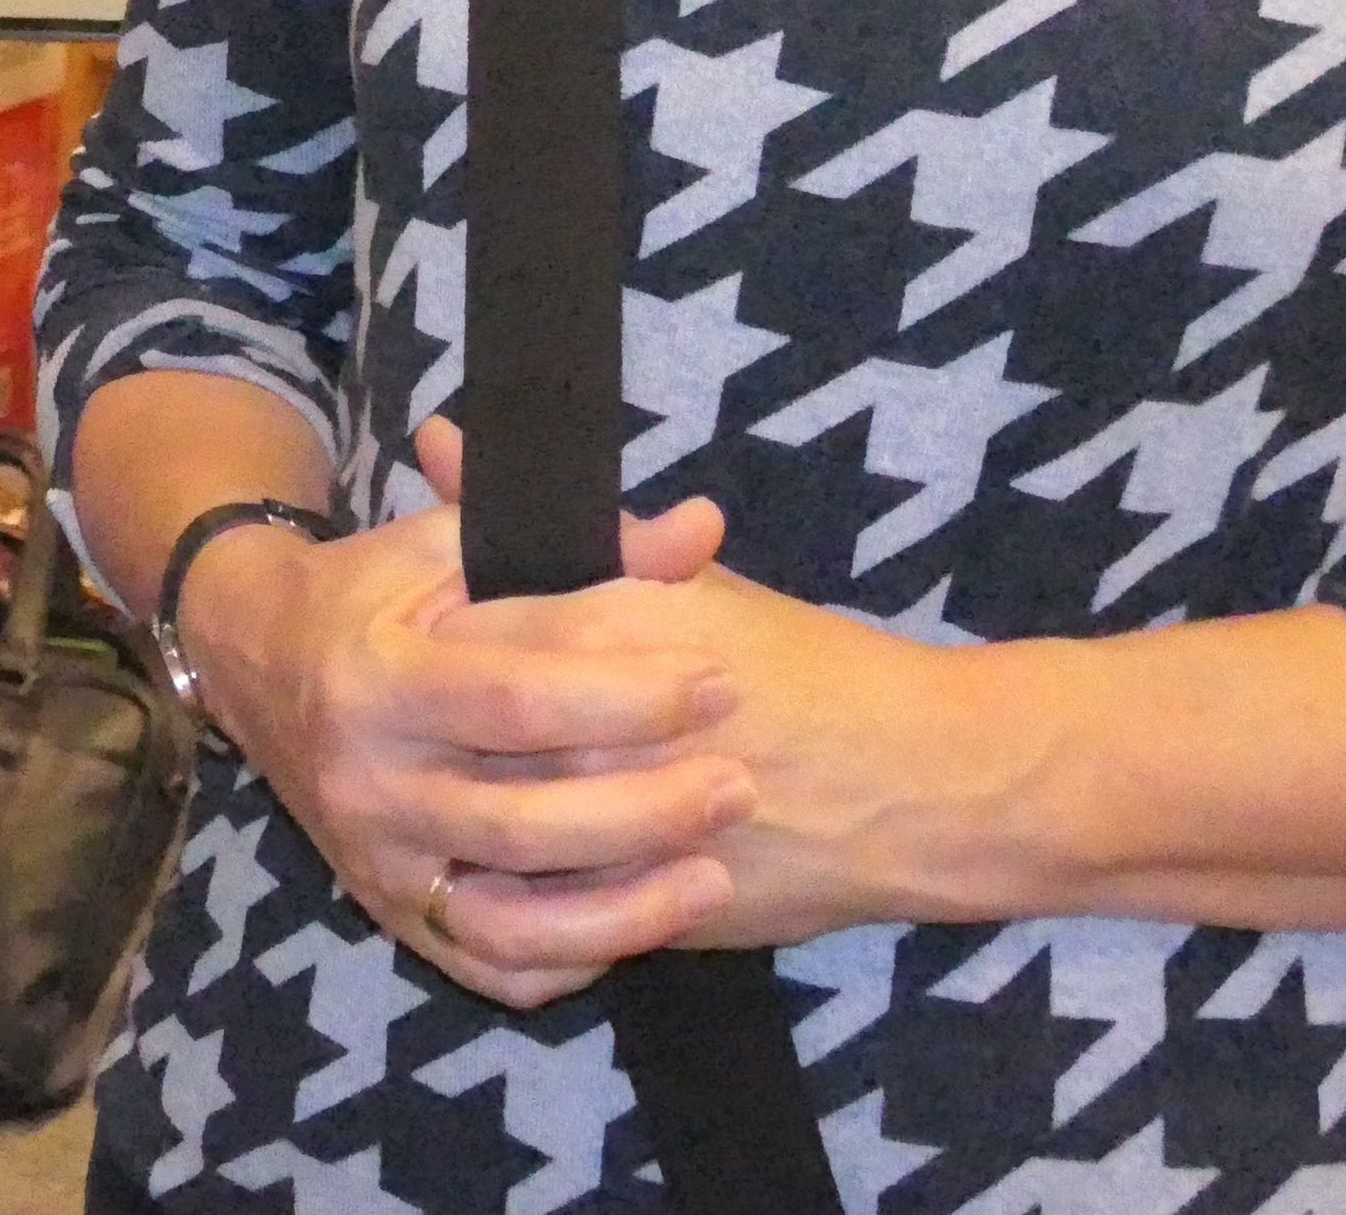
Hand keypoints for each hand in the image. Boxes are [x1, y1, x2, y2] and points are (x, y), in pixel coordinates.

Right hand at [179, 444, 749, 1008]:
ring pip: (509, 921)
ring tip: (716, 879)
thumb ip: (575, 541)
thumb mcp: (450, 546)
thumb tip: (700, 530)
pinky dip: (568, 962)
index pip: (515, 698)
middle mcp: (370, 782)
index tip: (716, 684)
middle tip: (741, 788)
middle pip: (522, 823)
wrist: (253, 661)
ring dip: (623, 911)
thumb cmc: (370, 593)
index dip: (624, 697)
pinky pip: (488, 968)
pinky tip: (638, 928)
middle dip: (645, 812)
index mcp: (380, 678)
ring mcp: (377, 861)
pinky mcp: (391, 913)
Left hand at [417, 422, 990, 950]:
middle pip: (462, 731)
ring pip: (491, 825)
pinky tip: (522, 854)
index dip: (431, 635)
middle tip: (442, 717)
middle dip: (444, 726)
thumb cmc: (802, 665)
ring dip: (478, 805)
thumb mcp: (681, 581)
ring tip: (484, 781)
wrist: (914, 785)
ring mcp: (611, 828)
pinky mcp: (636, 904)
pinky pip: (542, 905)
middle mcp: (590, 732)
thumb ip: (544, 517)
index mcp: (598, 634)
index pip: (458, 633)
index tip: (431, 636)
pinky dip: (525, 879)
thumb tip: (437, 440)